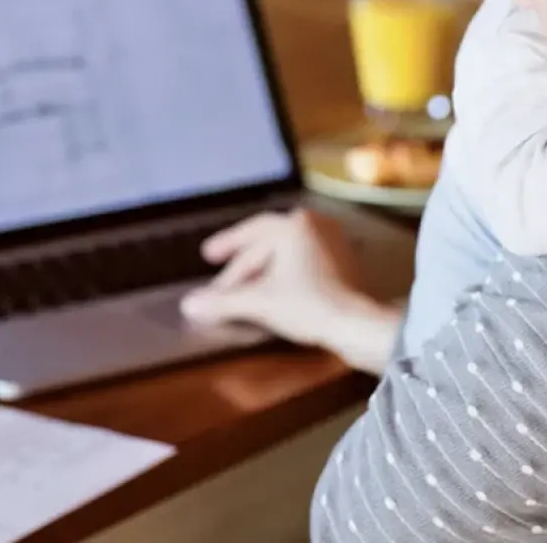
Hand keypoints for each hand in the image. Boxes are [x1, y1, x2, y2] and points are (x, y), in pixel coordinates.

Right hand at [180, 209, 397, 370]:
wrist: (358, 322)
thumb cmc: (308, 304)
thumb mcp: (259, 302)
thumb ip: (222, 301)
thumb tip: (188, 304)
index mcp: (295, 225)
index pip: (252, 231)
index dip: (227, 244)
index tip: (209, 255)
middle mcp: (317, 225)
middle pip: (269, 243)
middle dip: (242, 265)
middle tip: (221, 281)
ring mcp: (334, 241)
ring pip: (287, 252)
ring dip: (263, 269)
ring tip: (244, 288)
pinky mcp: (345, 261)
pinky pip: (304, 261)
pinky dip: (284, 274)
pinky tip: (274, 291)